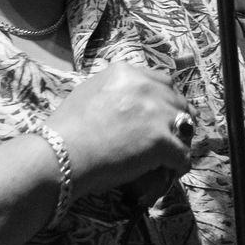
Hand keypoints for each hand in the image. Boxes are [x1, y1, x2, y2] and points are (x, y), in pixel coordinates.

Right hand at [45, 62, 193, 198]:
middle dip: (176, 119)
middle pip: (177, 101)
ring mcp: (156, 113)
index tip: (162, 115)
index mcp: (126, 73)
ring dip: (180, 141)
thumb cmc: (65, 130)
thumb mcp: (88, 93)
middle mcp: (145, 87)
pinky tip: (171, 172)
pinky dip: (179, 165)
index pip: (161, 81)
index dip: (164, 100)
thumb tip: (126, 103)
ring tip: (171, 156)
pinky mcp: (162, 141)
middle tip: (171, 136)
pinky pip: (182, 155)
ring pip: (185, 127)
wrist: (59, 155)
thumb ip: (113, 91)